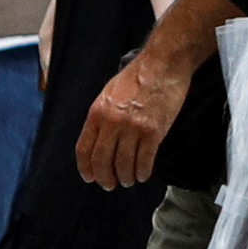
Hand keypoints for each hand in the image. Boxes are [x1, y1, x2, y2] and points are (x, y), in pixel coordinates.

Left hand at [80, 44, 190, 185]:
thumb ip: (102, 117)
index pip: (84, 149)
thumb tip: (100, 142)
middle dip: (105, 178)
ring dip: (126, 177)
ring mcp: (133, 128)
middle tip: (110, 184)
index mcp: (97, 112)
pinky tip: (143, 175)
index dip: (86, 168)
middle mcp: (112, 122)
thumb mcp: (109, 94)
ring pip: (124, 164)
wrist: (163, 64)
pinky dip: (142, 172)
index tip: (90, 177)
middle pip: (102, 161)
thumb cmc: (138, 76)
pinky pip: (144, 160)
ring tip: (129, 180)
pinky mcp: (153, 132)